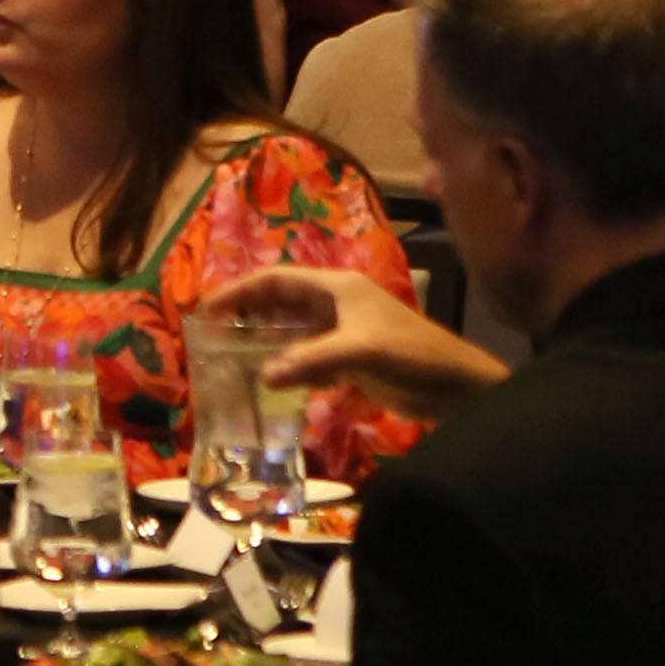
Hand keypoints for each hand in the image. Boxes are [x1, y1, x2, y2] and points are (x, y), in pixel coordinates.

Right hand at [217, 264, 511, 417]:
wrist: (456, 385)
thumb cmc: (412, 354)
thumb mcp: (360, 351)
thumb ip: (311, 360)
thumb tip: (264, 375)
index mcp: (338, 287)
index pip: (278, 280)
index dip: (242, 290)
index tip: (208, 308)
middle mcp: (338, 304)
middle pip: (283, 303)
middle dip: (249, 316)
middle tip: (213, 337)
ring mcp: (346, 332)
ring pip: (295, 332)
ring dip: (267, 343)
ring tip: (232, 360)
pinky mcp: (353, 359)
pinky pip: (310, 358)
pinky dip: (290, 366)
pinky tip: (273, 382)